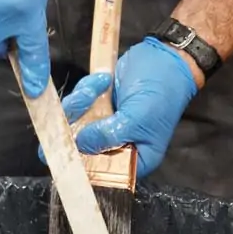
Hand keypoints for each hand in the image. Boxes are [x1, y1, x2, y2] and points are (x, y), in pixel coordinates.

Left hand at [39, 37, 197, 177]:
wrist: (165, 59)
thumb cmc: (162, 95)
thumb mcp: (137, 119)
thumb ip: (108, 135)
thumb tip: (80, 144)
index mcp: (132, 161)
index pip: (100, 174)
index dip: (80, 164)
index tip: (67, 146)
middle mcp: (113, 148)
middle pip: (79, 150)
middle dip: (75, 125)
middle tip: (82, 104)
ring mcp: (101, 127)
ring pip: (72, 123)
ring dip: (80, 101)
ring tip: (100, 85)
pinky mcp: (94, 108)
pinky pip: (76, 104)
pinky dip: (85, 90)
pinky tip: (103, 80)